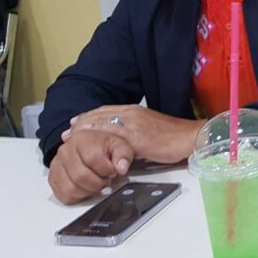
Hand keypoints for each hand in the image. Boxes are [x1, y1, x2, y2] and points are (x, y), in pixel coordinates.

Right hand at [49, 129, 133, 203]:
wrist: (88, 147)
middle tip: (105, 179)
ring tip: (96, 183)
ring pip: (71, 189)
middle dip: (98, 183)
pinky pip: (64, 196)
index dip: (107, 169)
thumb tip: (121, 168)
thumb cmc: (103, 147)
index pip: (93, 159)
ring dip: (88, 191)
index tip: (113, 171)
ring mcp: (57, 165)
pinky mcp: (53, 178)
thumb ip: (123, 154)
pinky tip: (86, 187)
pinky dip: (78, 196)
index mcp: (81, 139)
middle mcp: (65, 151)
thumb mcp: (119, 145)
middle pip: (81, 176)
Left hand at [62, 104, 204, 163]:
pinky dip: (99, 141)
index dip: (88, 117)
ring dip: (86, 131)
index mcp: (135, 110)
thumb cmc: (173, 137)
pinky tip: (90, 147)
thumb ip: (133, 132)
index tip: (74, 124)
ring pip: (103, 124)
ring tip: (72, 140)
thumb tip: (119, 141)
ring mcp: (134, 125)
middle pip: (100, 116)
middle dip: (82, 124)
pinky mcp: (137, 138)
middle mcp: (132, 114)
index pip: (105, 111)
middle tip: (67, 133)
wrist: (190, 137)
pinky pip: (113, 138)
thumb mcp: (149, 129)